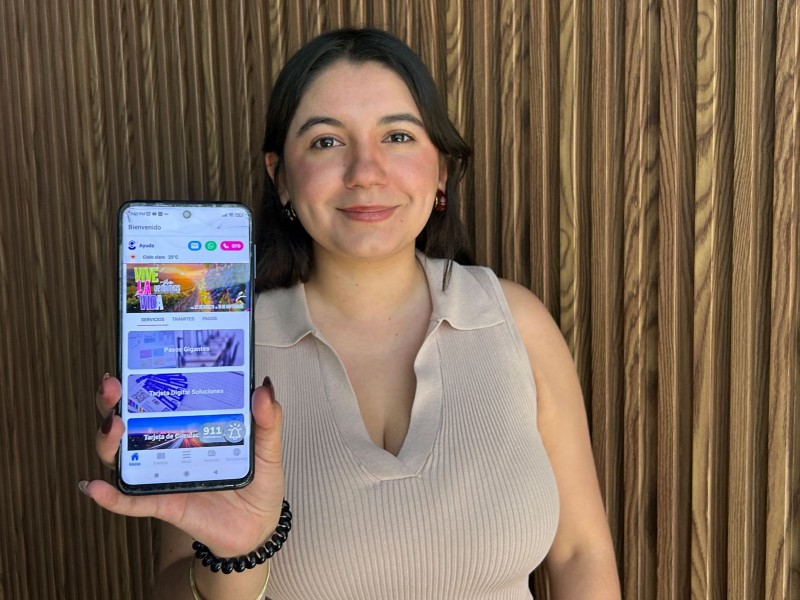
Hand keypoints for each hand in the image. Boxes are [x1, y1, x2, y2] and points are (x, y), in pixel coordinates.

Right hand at [81, 374, 285, 557]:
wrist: (257, 527)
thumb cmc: (258, 482)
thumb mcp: (268, 449)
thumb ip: (268, 420)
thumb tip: (264, 387)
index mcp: (189, 425)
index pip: (157, 398)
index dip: (139, 380)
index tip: (131, 362)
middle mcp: (168, 446)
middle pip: (127, 421)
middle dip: (112, 401)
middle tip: (113, 386)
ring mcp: (162, 474)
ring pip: (121, 457)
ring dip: (108, 441)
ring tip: (113, 426)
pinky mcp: (164, 504)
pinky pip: (131, 502)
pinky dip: (112, 497)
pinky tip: (94, 487)